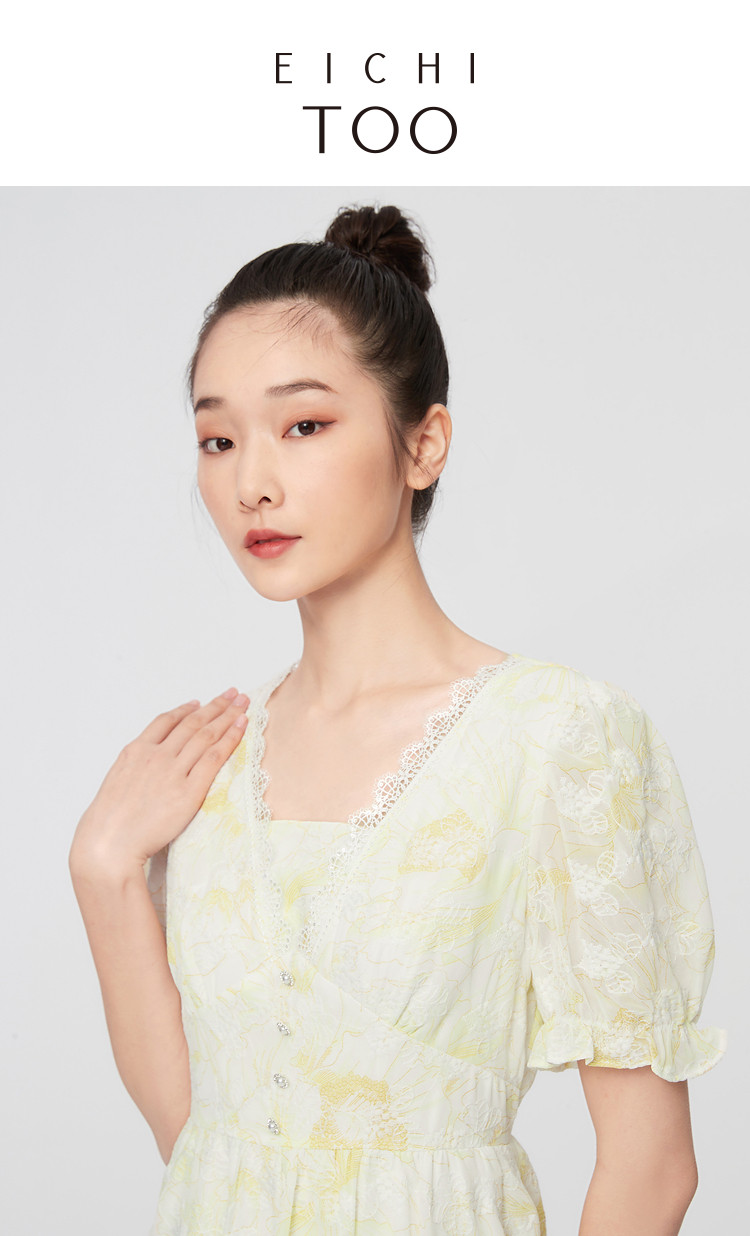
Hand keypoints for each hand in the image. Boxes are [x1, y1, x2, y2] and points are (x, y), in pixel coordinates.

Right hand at [69, 688, 248, 875]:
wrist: (109, 843)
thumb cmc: (110, 821)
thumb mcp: (117, 781)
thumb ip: (136, 766)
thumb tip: (149, 763)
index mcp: (136, 751)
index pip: (166, 721)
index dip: (186, 709)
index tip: (199, 702)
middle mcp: (156, 756)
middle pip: (192, 723)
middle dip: (215, 706)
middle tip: (232, 694)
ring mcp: (173, 772)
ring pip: (206, 735)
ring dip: (227, 716)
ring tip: (242, 703)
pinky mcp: (189, 791)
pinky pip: (214, 758)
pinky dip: (230, 738)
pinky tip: (240, 726)